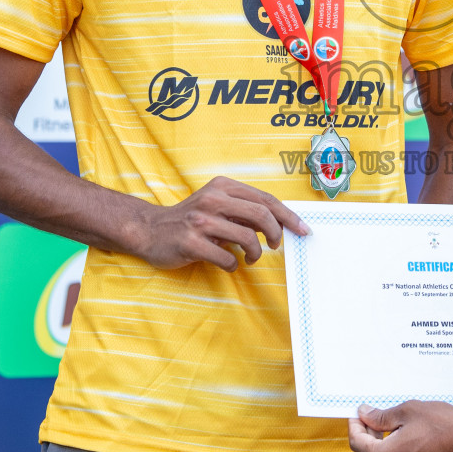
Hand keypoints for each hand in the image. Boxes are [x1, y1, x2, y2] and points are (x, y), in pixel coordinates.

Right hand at [136, 176, 309, 270]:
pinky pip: (227, 258)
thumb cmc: (191, 219)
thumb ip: (244, 210)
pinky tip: (229, 264)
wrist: (150, 230)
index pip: (266, 198)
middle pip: (262, 215)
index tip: (302, 230)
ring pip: (247, 238)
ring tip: (250, 258)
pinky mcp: (191, 242)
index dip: (288, 216)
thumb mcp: (218, 205)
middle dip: (276, 234)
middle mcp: (212, 199)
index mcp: (223, 186)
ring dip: (255, 253)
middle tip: (275, 246)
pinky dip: (234, 265)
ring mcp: (200, 221)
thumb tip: (280, 223)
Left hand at [349, 401, 452, 451]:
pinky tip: (411, 442)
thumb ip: (381, 416)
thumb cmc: (445, 426)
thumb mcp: (408, 411)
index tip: (358, 415)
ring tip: (397, 429)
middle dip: (370, 437)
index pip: (358, 443)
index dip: (355, 426)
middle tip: (376, 418)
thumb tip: (366, 415)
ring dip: (386, 448)